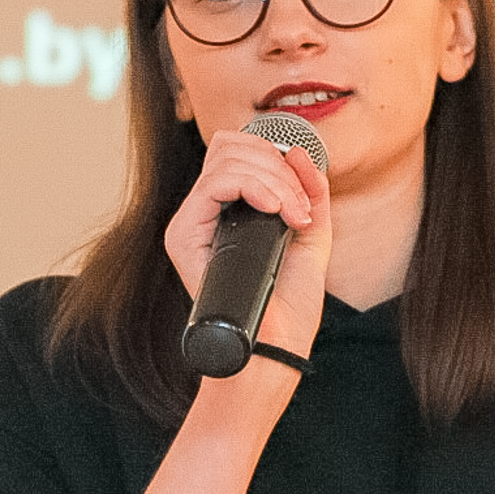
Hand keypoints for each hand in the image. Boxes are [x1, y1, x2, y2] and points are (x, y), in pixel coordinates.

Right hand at [164, 131, 332, 357]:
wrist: (277, 346)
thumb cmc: (290, 304)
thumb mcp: (312, 237)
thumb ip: (311, 193)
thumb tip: (298, 152)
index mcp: (229, 210)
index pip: (236, 150)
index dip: (273, 154)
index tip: (304, 192)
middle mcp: (205, 214)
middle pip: (228, 146)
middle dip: (276, 164)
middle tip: (301, 207)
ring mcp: (191, 223)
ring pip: (224, 160)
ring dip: (273, 179)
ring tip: (294, 216)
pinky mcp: (183, 236)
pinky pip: (214, 183)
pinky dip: (255, 186)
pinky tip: (276, 211)